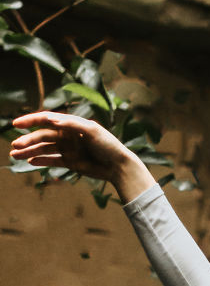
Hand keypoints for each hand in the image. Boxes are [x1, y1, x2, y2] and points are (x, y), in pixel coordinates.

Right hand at [9, 110, 154, 200]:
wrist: (119, 166)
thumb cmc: (108, 145)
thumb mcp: (92, 130)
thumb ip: (72, 124)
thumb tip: (52, 119)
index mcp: (70, 125)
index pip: (46, 120)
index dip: (30, 121)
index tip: (16, 124)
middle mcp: (67, 136)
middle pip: (42, 137)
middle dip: (27, 141)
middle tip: (14, 146)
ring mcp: (68, 149)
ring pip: (44, 149)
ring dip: (29, 151)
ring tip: (15, 155)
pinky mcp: (70, 162)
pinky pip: (52, 160)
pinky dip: (41, 161)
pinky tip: (29, 161)